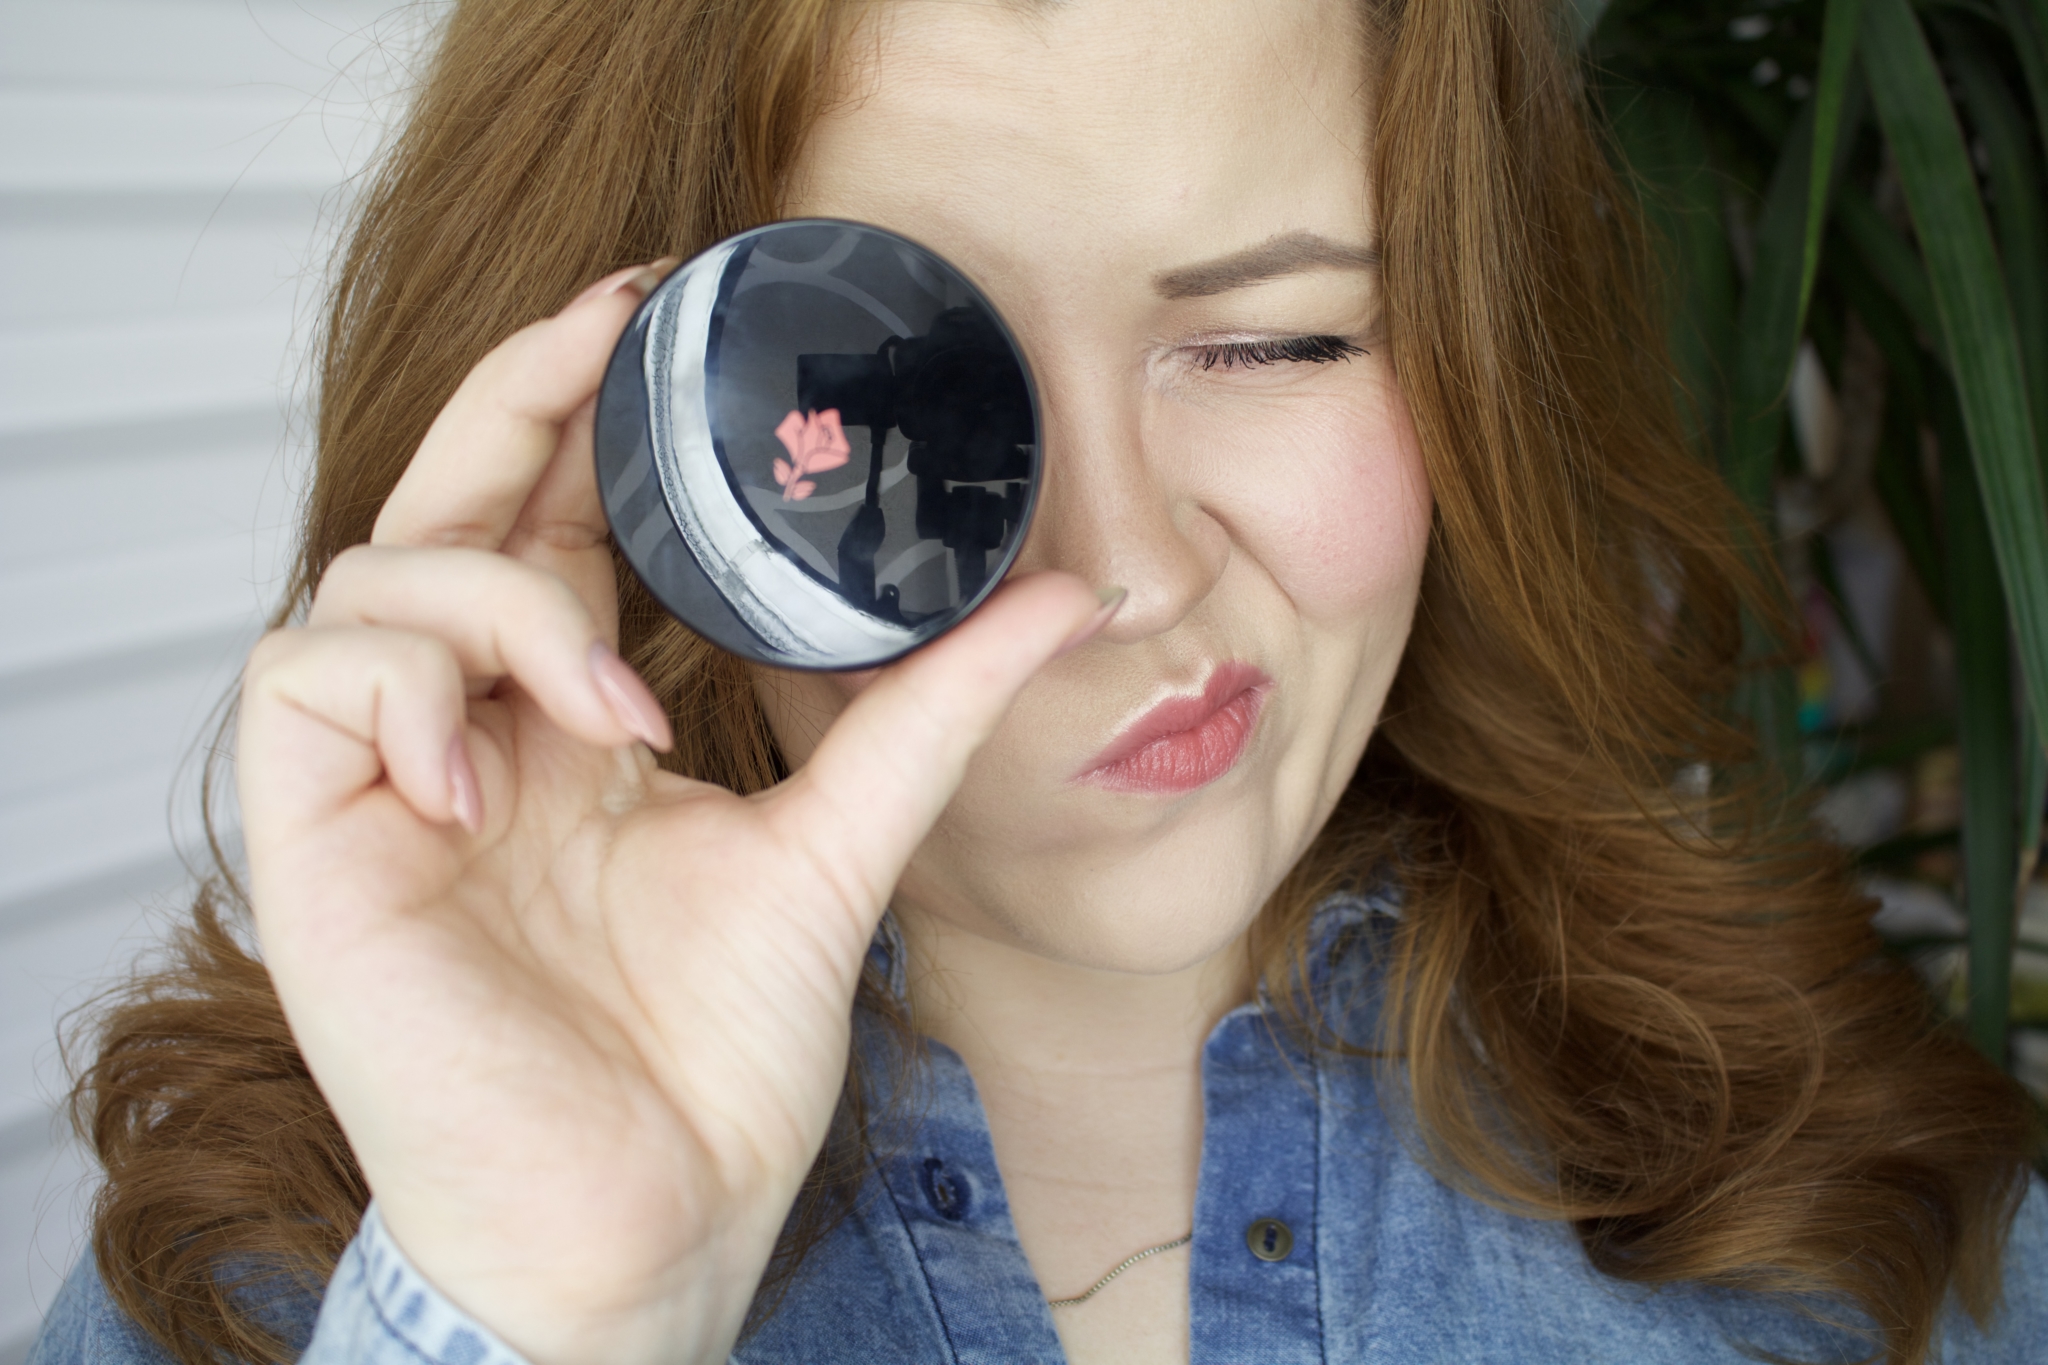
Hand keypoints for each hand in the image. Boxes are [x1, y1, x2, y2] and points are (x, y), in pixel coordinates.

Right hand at [239, 261, 1107, 1364]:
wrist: (650, 1215)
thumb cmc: (714, 1058)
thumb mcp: (837, 846)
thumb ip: (928, 711)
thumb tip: (1061, 595)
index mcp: (572, 726)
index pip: (549, 527)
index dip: (578, 410)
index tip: (655, 313)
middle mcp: (474, 735)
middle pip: (446, 508)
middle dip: (515, 401)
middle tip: (608, 328)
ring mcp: (389, 785)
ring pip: (369, 579)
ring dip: (496, 601)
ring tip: (610, 705)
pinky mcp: (317, 844)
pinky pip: (303, 681)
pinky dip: (402, 687)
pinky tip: (492, 772)